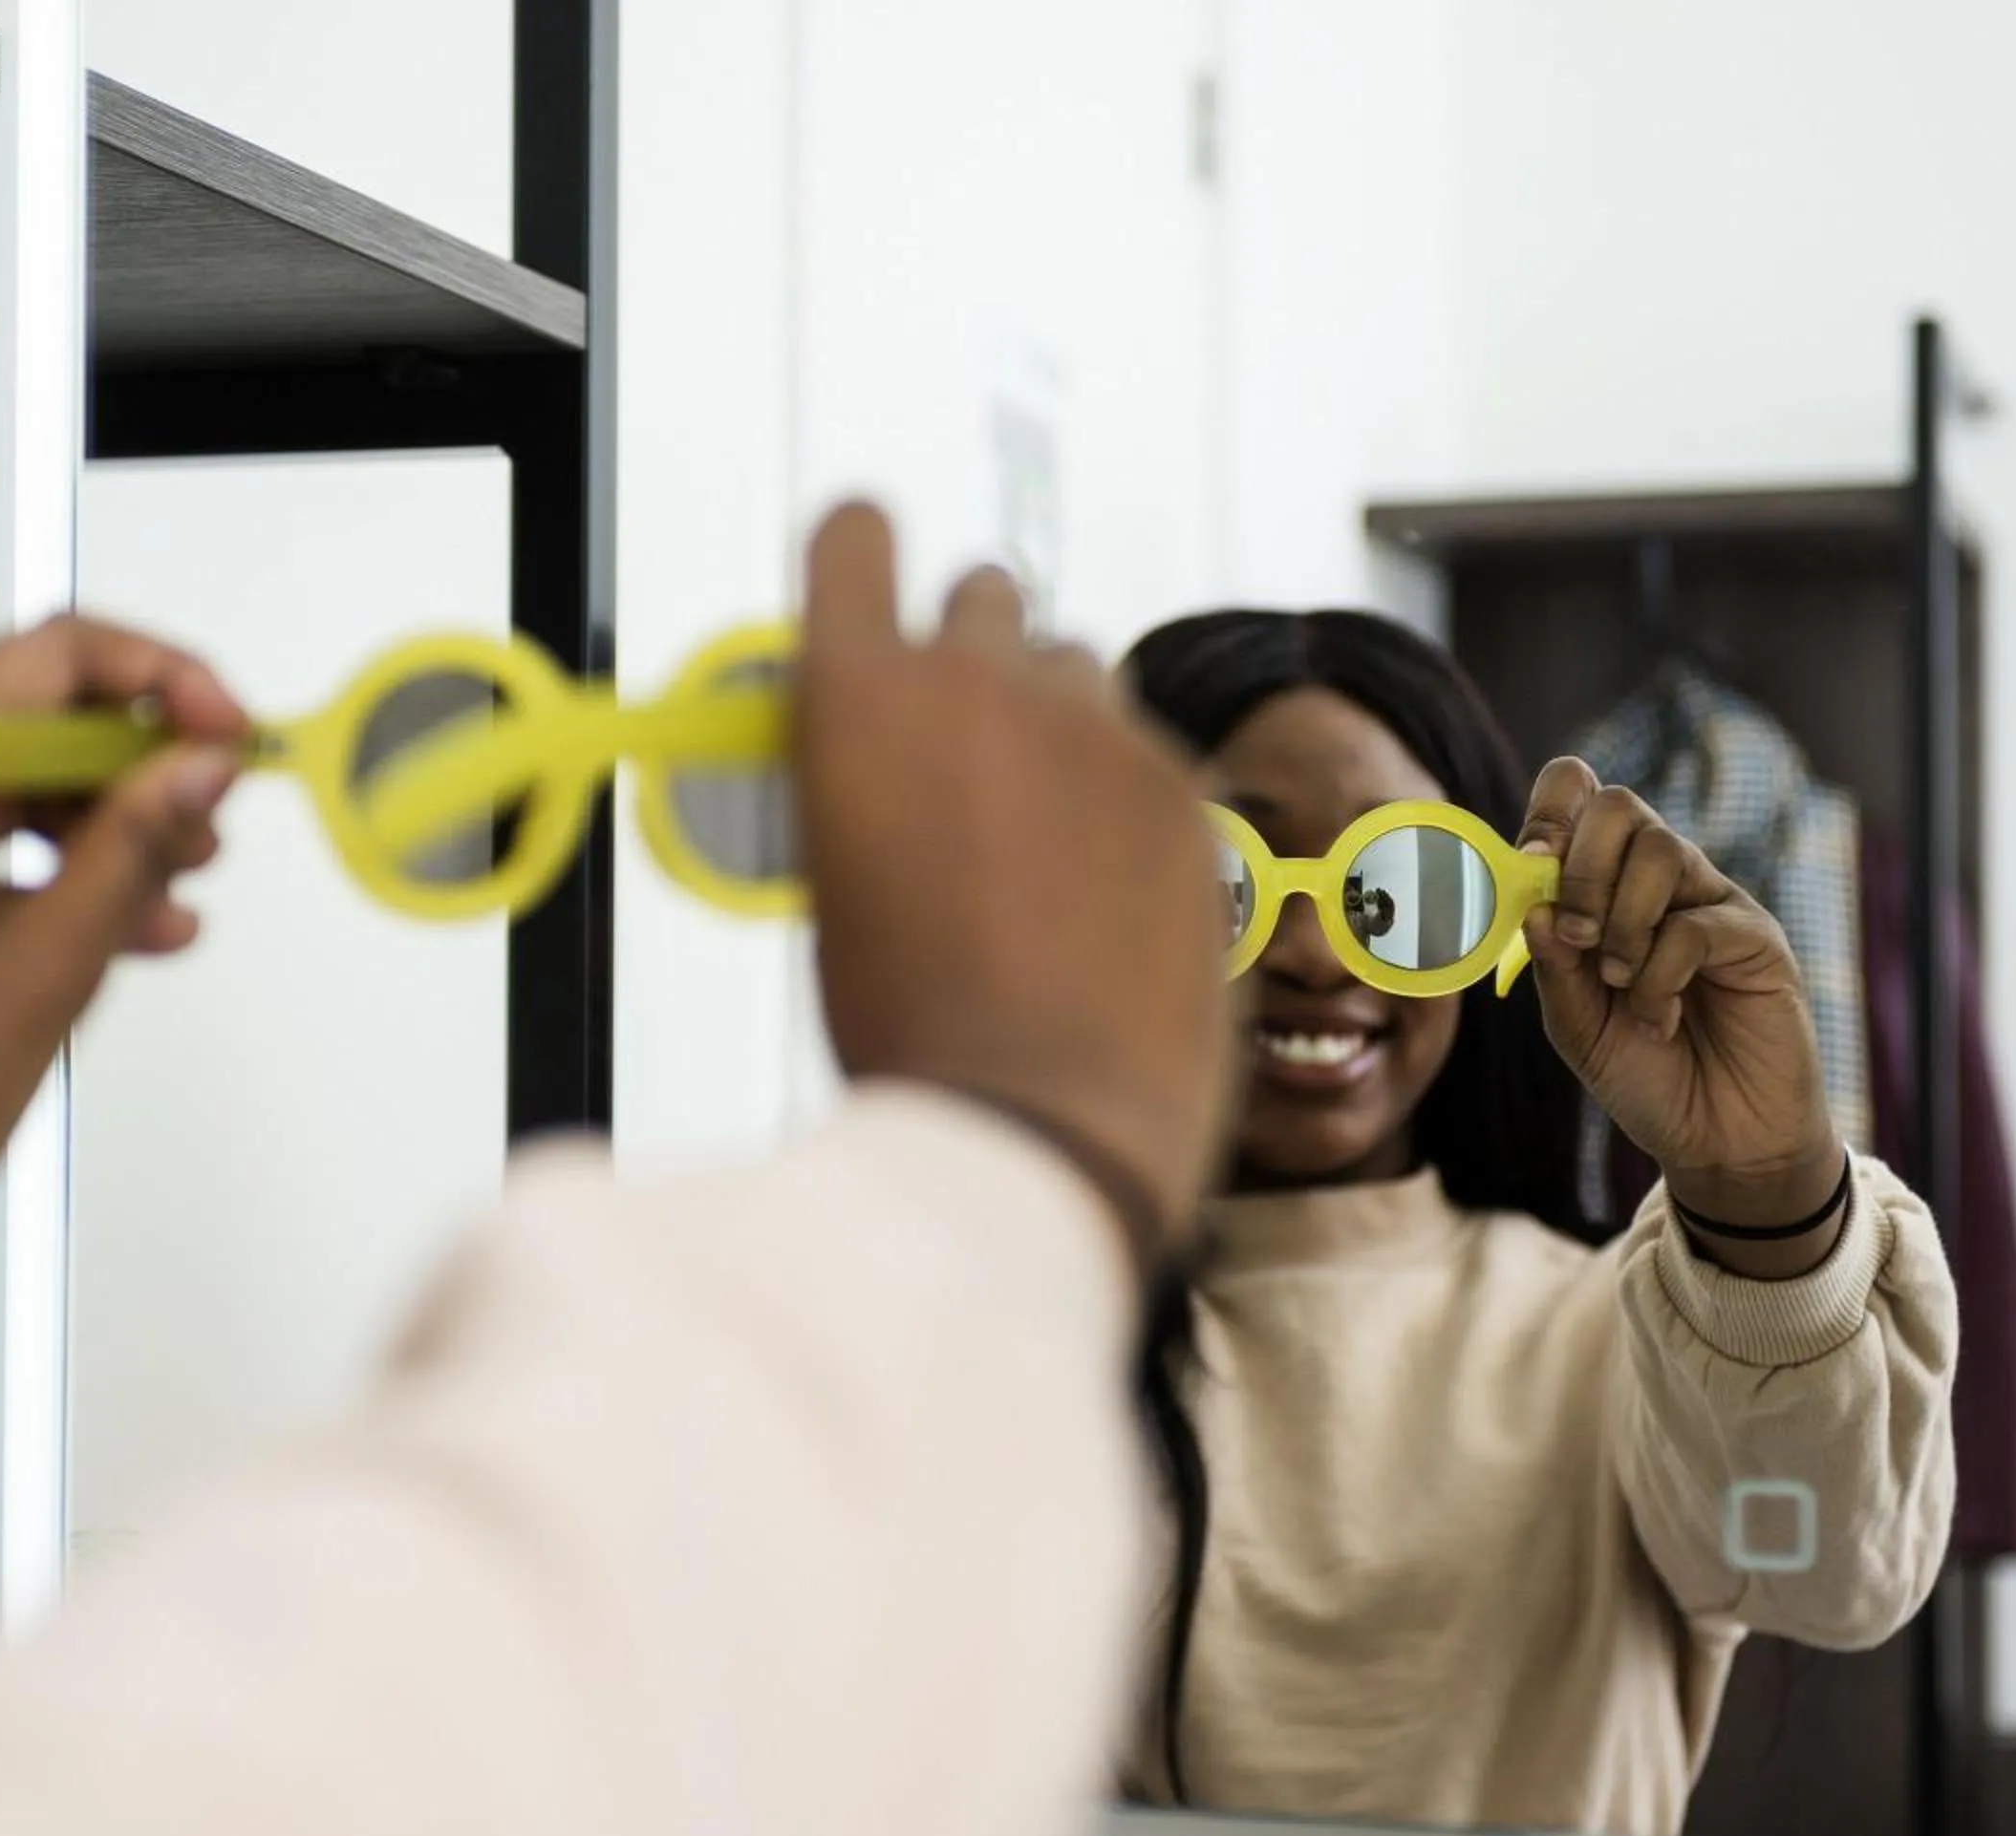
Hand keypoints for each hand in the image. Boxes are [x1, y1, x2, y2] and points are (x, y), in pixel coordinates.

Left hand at [0, 616, 249, 1393]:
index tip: (234, 739)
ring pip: (5, 778)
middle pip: (29, 710)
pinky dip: (47, 866)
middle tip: (219, 825)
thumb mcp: (49, 964)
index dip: (163, 683)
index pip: (53, 656)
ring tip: (187, 888)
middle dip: (138, 761)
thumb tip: (207, 763)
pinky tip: (131, 928)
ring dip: (102, 821)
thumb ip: (134, 846)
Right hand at [794, 503, 1233, 1278]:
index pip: (856, 535)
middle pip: (985, 591)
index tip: (866, 589)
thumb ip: (859, 775)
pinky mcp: (1182, 785)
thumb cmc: (911, 1028)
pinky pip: (1145, 748)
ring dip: (1053, 718)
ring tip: (1039, 836)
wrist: (1040, 1121)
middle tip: (963, 744)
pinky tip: (1105, 893)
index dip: (859, 559)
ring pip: (1075, 668)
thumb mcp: (832, 883)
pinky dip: (1122, 794)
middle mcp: (980, 679)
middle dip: (971, 650)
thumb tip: (878, 747)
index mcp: (862, 694)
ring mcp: (1094, 727)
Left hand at [1516, 758, 1844, 1276]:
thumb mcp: (1576, 1025)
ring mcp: (1711, 904)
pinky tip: (1662, 1018)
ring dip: (1622, 922)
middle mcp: (1661, 884)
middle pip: (1620, 807)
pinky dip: (1661, 975)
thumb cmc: (1643, 1075)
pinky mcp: (1755, 938)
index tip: (1527, 864)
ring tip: (1619, 984)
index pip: (1582, 800)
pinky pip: (1696, 925)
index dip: (1549, 813)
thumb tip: (1531, 903)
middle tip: (1576, 936)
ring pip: (1662, 851)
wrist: (1716, 1139)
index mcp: (1607, 888)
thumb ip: (1552, 965)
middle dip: (1582, 868)